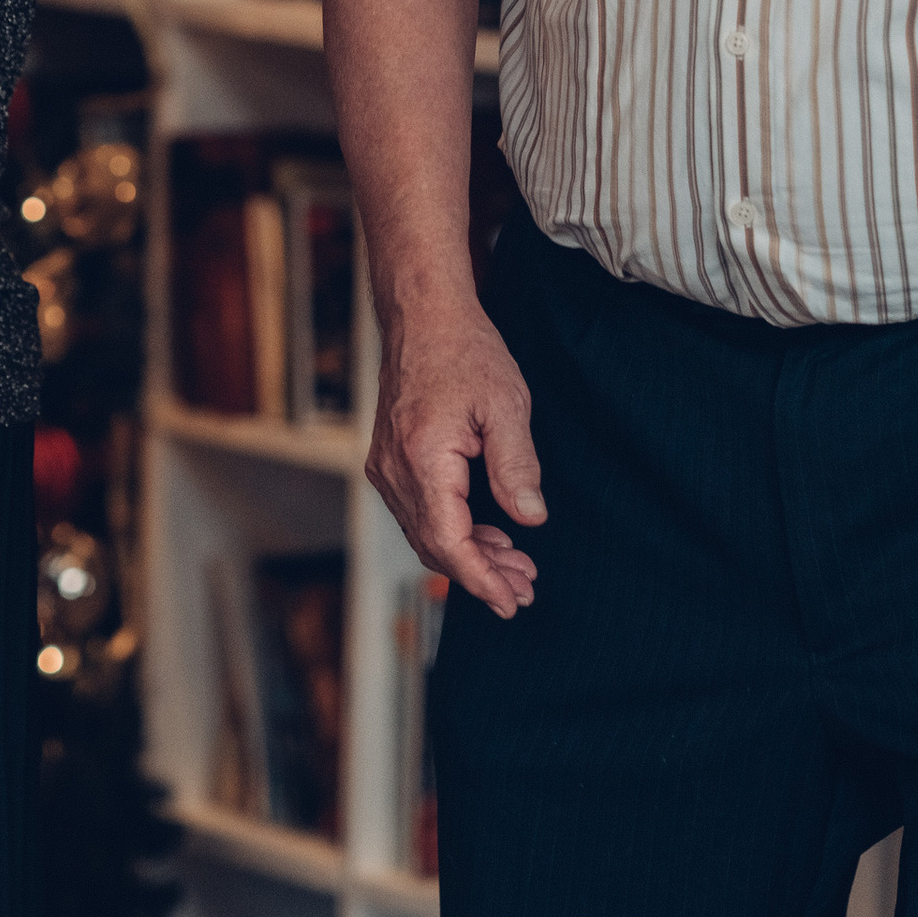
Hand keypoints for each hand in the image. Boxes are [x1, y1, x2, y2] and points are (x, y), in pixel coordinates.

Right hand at [367, 294, 546, 620]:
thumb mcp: (506, 405)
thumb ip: (517, 468)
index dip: (481, 579)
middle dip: (480, 573)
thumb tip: (531, 519)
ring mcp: (387, 465)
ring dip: (468, 552)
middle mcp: (394, 470)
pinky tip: (486, 531)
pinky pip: (418, 511)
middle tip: (524, 588)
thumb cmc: (466, 351)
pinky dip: (451, 529)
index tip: (510, 602)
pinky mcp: (390, 458)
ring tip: (515, 565)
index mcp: (422, 460)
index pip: (448, 542)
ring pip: (424, 531)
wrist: (423, 314)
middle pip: (434, 545)